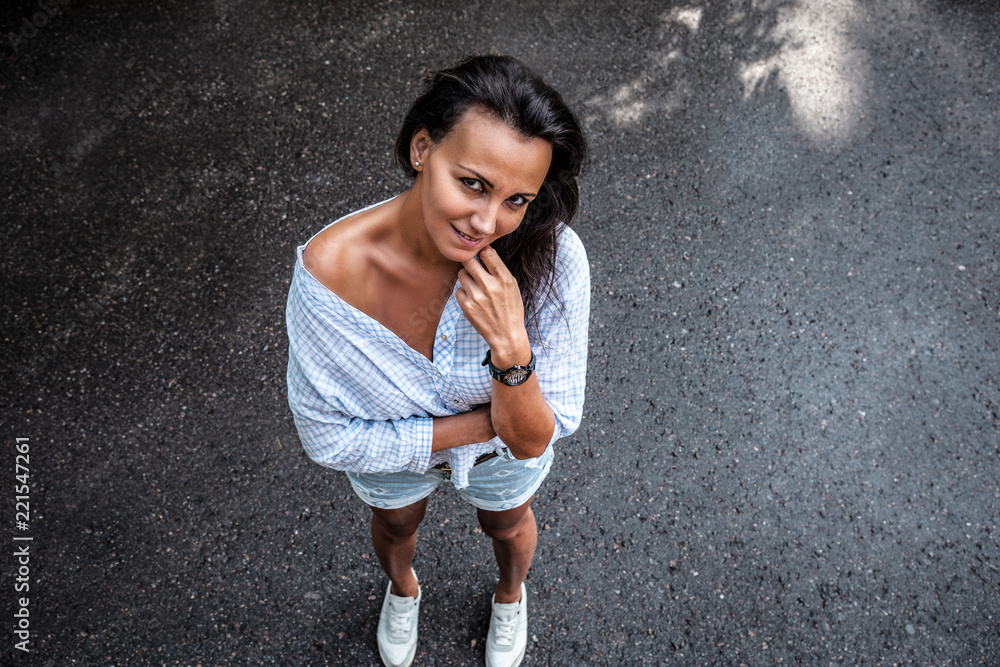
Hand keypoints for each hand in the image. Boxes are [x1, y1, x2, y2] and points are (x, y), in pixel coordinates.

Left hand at [455, 246, 530, 365]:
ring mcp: (476, 297)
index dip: (483, 251)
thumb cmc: (510, 308)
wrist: (506, 335)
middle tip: (472, 265)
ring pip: (462, 274)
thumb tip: (484, 251)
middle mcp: (489, 286)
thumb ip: (499, 270)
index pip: (488, 253)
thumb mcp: (512, 286)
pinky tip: (474, 299)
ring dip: (467, 277)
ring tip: (476, 286)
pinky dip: (464, 292)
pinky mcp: (466, 306)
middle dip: (470, 261)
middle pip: (469, 261)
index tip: (482, 254)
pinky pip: (459, 290)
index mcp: (504, 279)